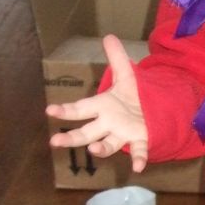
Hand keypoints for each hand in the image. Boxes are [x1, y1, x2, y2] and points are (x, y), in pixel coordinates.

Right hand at [47, 34, 148, 171]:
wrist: (154, 110)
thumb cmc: (133, 96)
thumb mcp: (126, 75)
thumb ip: (116, 58)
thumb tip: (108, 36)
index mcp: (103, 106)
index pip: (81, 109)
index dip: (65, 110)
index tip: (50, 110)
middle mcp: (109, 123)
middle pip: (87, 132)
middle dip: (72, 137)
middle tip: (55, 141)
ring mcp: (124, 133)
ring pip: (109, 144)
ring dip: (101, 148)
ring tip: (92, 150)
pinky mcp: (141, 138)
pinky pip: (139, 150)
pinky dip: (139, 159)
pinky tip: (139, 168)